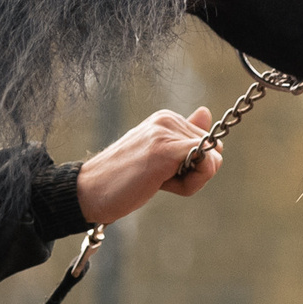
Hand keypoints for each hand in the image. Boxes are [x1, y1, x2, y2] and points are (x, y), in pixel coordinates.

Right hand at [74, 108, 222, 224]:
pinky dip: (194, 182)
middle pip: (214, 152)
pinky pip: (207, 163)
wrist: (89, 191)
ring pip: (213, 160)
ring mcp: (166, 132)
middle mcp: (167, 119)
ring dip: (191, 182)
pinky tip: (164, 184)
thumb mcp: (156, 155)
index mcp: (165, 119)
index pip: (206, 143)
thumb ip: (182, 137)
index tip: (163, 174)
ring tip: (156, 182)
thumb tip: (206, 112)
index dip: (193, 167)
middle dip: (194, 175)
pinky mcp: (166, 150)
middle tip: (158, 181)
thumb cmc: (121, 179)